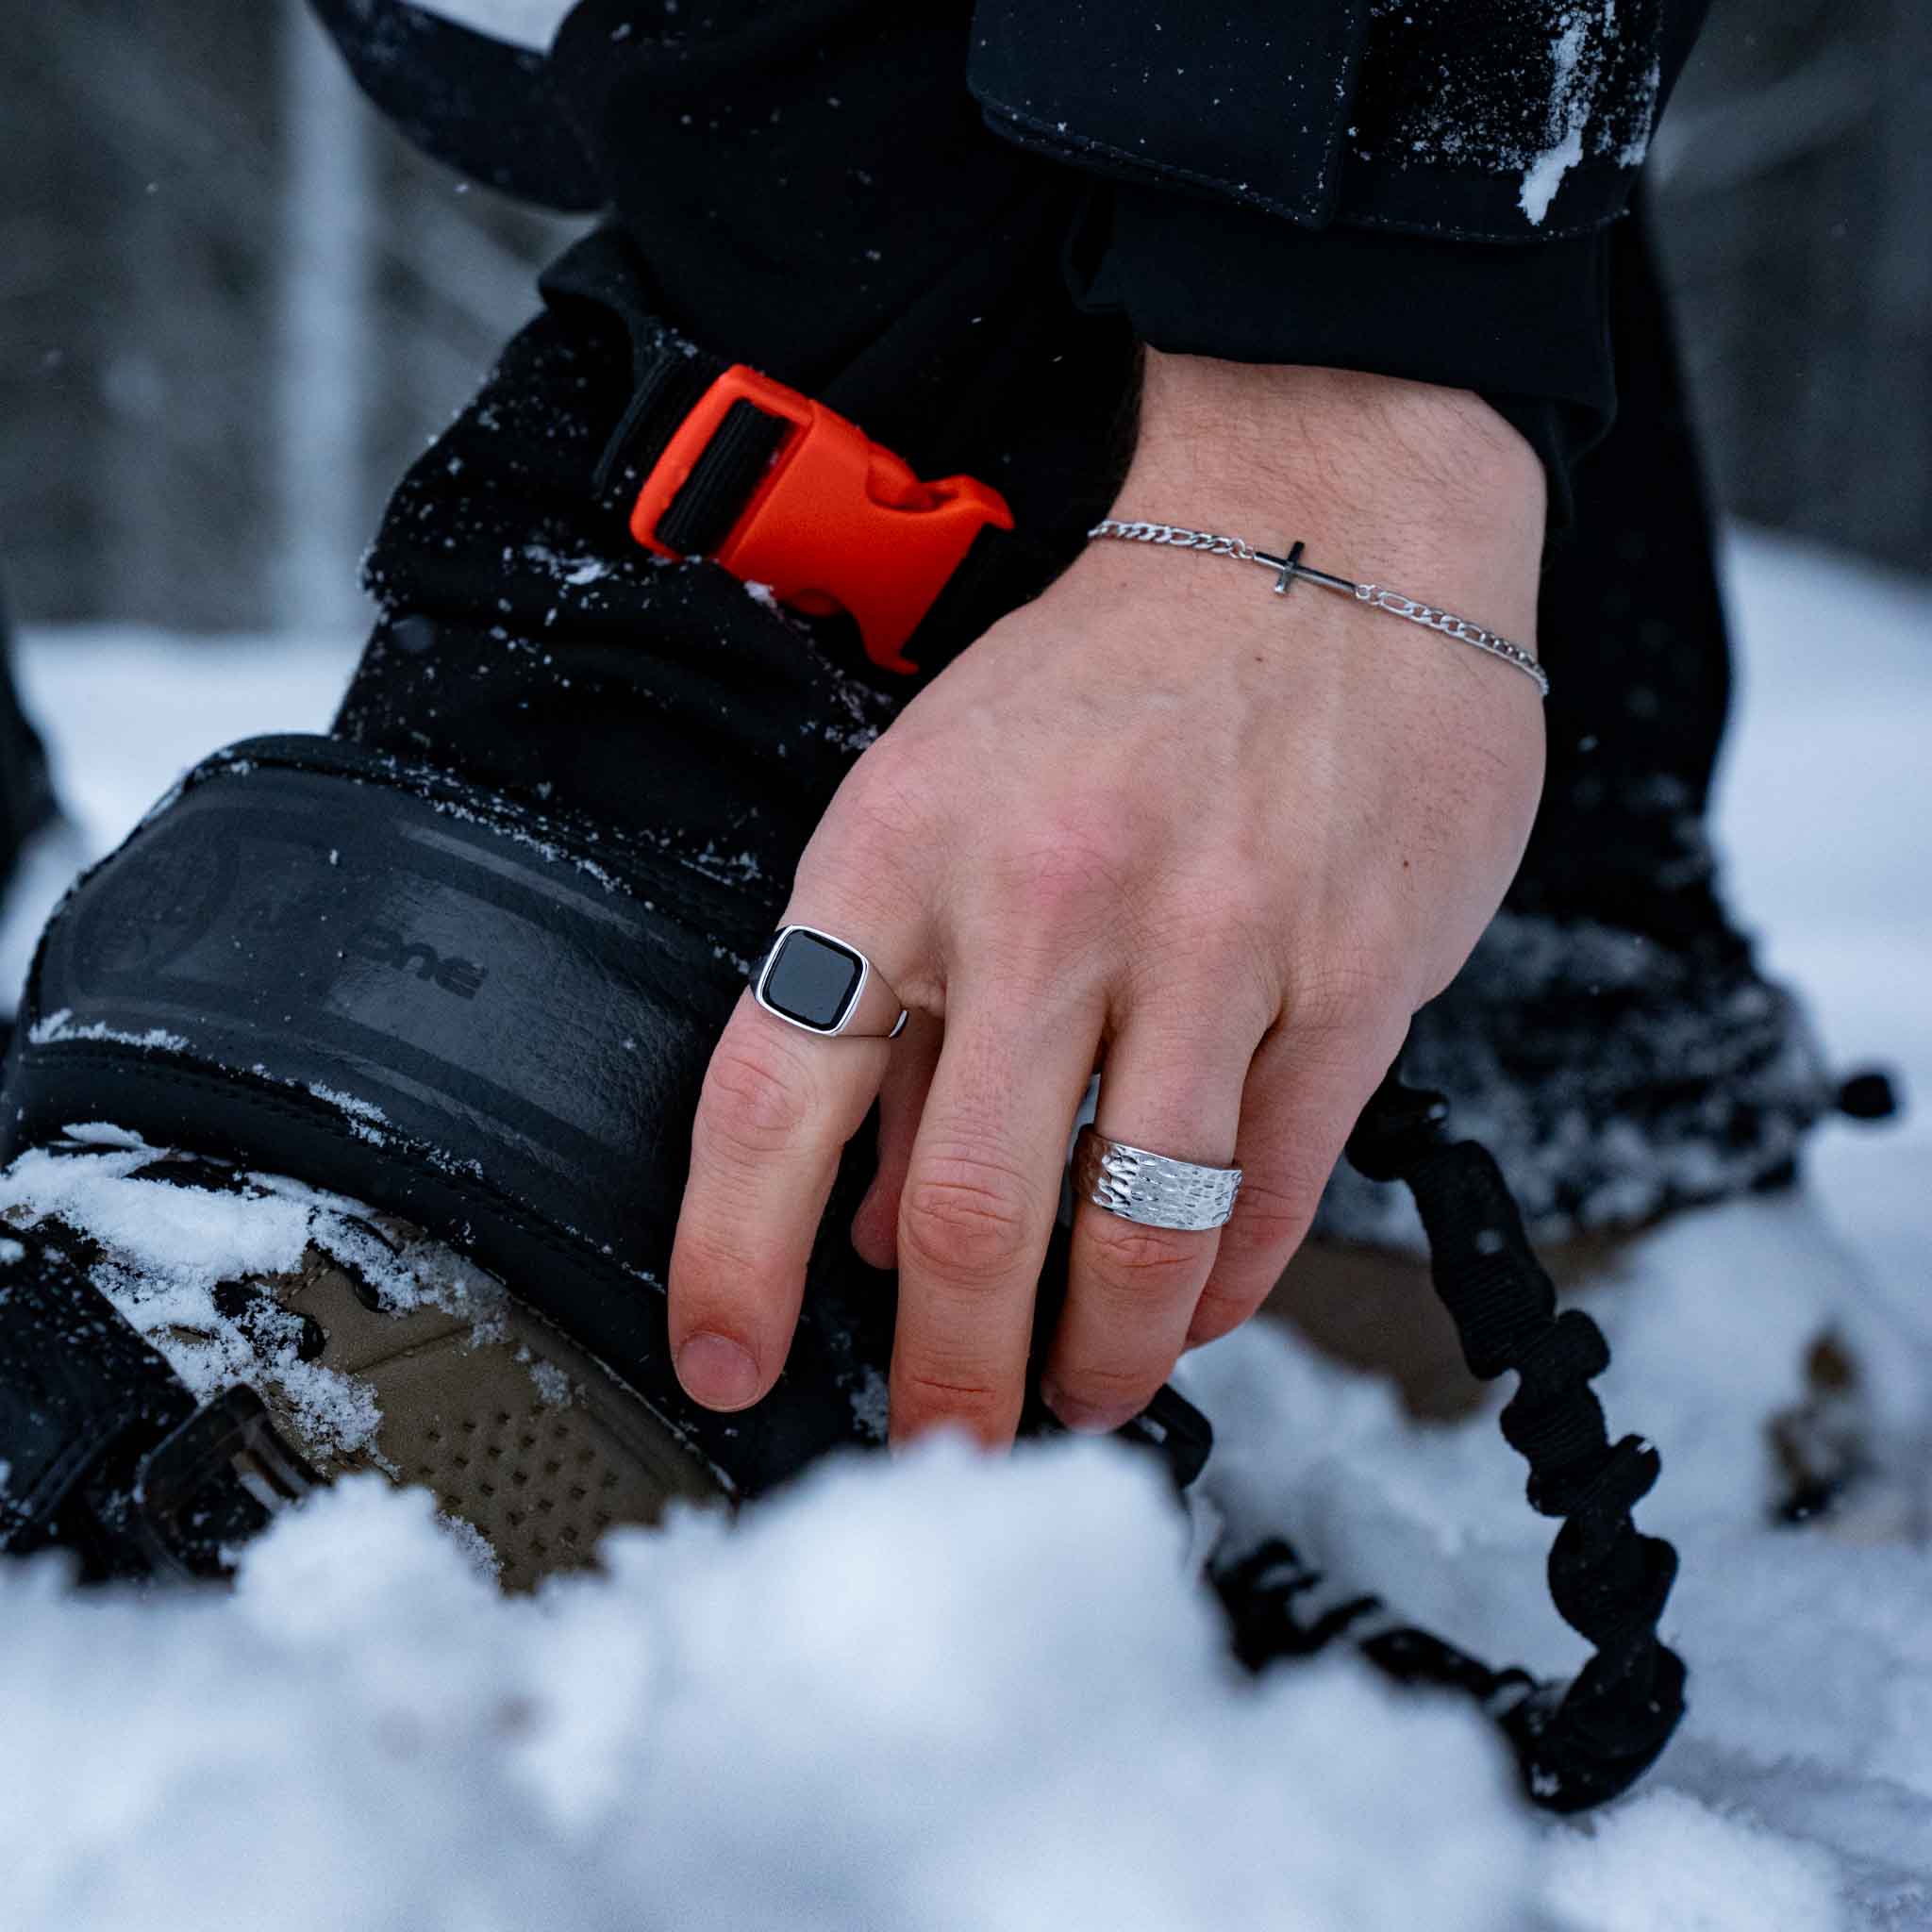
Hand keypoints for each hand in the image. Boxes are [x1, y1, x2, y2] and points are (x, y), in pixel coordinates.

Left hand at [666, 353, 1546, 1445]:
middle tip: (947, 1448)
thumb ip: (907, 1013)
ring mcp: (1212, 940)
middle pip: (973, 1211)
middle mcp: (1047, 901)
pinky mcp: (1351, 973)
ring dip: (1104, 1353)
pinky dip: (1231, 1280)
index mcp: (902, 849)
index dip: (731, 1257)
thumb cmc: (1113, 670)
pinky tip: (1202, 1310)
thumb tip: (873, 1215)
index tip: (728, 1360)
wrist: (1325, 526)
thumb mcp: (943, 793)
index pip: (773, 1093)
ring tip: (1082, 1395)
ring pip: (1140, 1226)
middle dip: (952, 1375)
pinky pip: (1279, 1183)